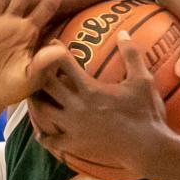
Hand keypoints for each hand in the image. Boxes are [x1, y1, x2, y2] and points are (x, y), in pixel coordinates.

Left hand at [28, 31, 172, 177]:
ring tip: (32, 94)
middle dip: (39, 73)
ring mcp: (73, 127)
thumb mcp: (142, 80)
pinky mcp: (74, 144)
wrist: (147, 147)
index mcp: (89, 89)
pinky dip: (43, 136)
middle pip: (46, 85)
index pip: (63, 63)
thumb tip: (124, 32)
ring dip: (35, 101)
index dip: (55, 50)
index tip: (51, 42)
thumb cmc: (146, 112)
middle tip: (35, 65)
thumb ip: (131, 55)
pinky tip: (40, 132)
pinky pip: (51, 140)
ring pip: (42, 111)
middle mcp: (76, 107)